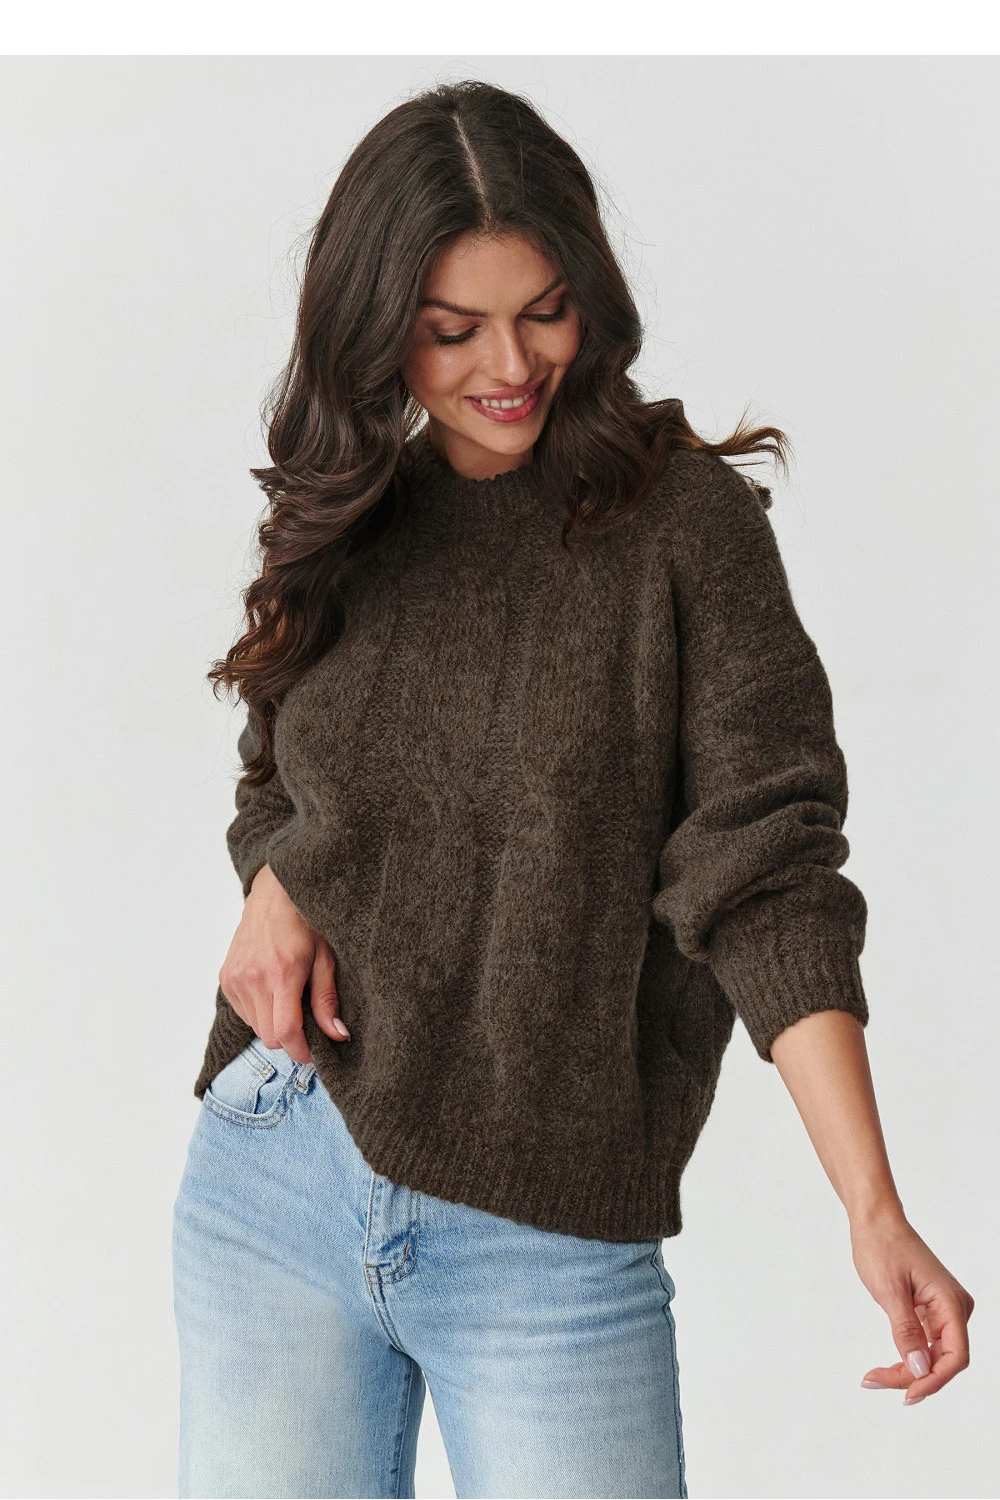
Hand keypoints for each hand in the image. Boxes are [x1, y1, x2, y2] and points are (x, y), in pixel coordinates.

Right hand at [218, 863, 349, 1063]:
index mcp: (282, 973)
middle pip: (270, 1036)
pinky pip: (244, 1012)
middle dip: (291, 1038)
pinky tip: (273, 991)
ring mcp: (235, 978)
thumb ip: (327, 1000)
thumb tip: (337, 1036)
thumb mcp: (326, 957)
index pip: (285, 1032)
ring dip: (274, 1024)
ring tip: (290, 1000)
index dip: (301, 1051)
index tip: (314, 1055)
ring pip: (256, 1027)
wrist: (275, 892)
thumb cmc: (306, 920)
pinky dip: (259, 1012)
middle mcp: (253, 978)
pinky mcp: (225, 977)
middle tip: (307, 1022)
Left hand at [850, 1209, 973, 1403]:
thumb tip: (920, 1370)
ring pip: (933, 1356)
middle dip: (913, 1378)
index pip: (955, 1356)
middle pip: (943, 1360)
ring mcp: (943, 1310)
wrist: (875, 1221)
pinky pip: (925, 1344)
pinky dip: (907, 1357)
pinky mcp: (930, 1311)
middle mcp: (953, 1308)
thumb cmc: (882, 1246)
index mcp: (950, 1302)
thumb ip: (906, 1331)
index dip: (934, 1380)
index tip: (905, 1394)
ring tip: (874, 1377)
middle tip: (874, 1381)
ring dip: (908, 1371)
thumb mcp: (890, 1290)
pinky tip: (887, 1366)